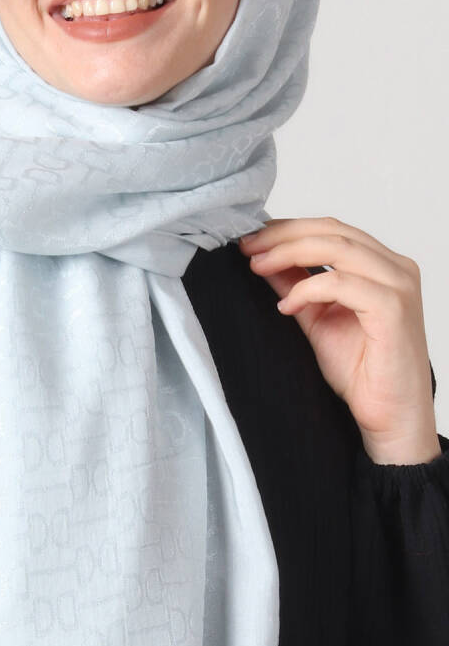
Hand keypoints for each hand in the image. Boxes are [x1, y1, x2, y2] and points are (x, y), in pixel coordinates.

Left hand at [238, 216, 440, 464]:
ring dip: (289, 254)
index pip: (331, 229)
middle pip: (332, 231)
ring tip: (258, 267)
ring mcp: (398, 286)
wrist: (389, 417)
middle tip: (248, 248)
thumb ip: (296, 286)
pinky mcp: (393, 309)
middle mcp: (396, 268)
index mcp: (382, 265)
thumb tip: (264, 259)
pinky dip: (306, 289)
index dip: (288, 229)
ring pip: (337, 248)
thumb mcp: (317, 318)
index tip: (252, 240)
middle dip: (283, 236)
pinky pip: (341, 283)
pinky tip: (286, 307)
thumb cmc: (363, 372)